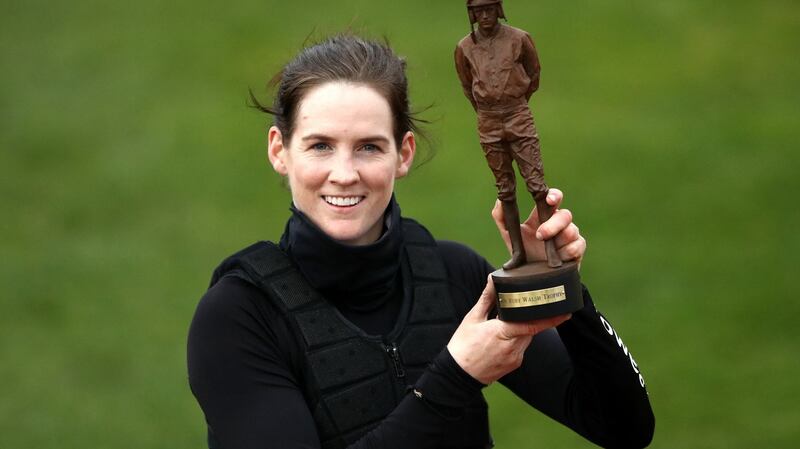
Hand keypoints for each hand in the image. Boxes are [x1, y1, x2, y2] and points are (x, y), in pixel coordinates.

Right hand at [447, 277, 570, 384]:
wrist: (457, 375)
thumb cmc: (463, 346)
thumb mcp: (472, 318)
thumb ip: (487, 298)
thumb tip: (492, 279)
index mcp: (502, 333)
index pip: (532, 325)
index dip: (550, 319)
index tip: (565, 313)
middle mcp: (513, 347)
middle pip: (531, 328)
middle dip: (532, 317)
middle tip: (535, 306)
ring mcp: (515, 358)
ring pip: (528, 337)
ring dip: (523, 328)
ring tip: (507, 323)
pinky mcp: (515, 364)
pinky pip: (522, 347)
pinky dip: (517, 339)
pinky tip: (503, 338)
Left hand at [491, 188, 586, 267]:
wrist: (532, 279)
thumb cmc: (523, 253)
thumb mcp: (509, 235)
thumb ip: (501, 217)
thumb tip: (501, 200)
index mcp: (543, 216)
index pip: (553, 198)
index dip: (554, 196)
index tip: (549, 200)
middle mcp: (559, 223)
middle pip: (565, 214)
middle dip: (553, 224)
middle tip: (540, 235)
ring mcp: (570, 235)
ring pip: (572, 230)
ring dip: (559, 240)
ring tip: (548, 250)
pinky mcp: (577, 249)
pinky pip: (578, 245)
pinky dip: (568, 251)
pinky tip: (559, 258)